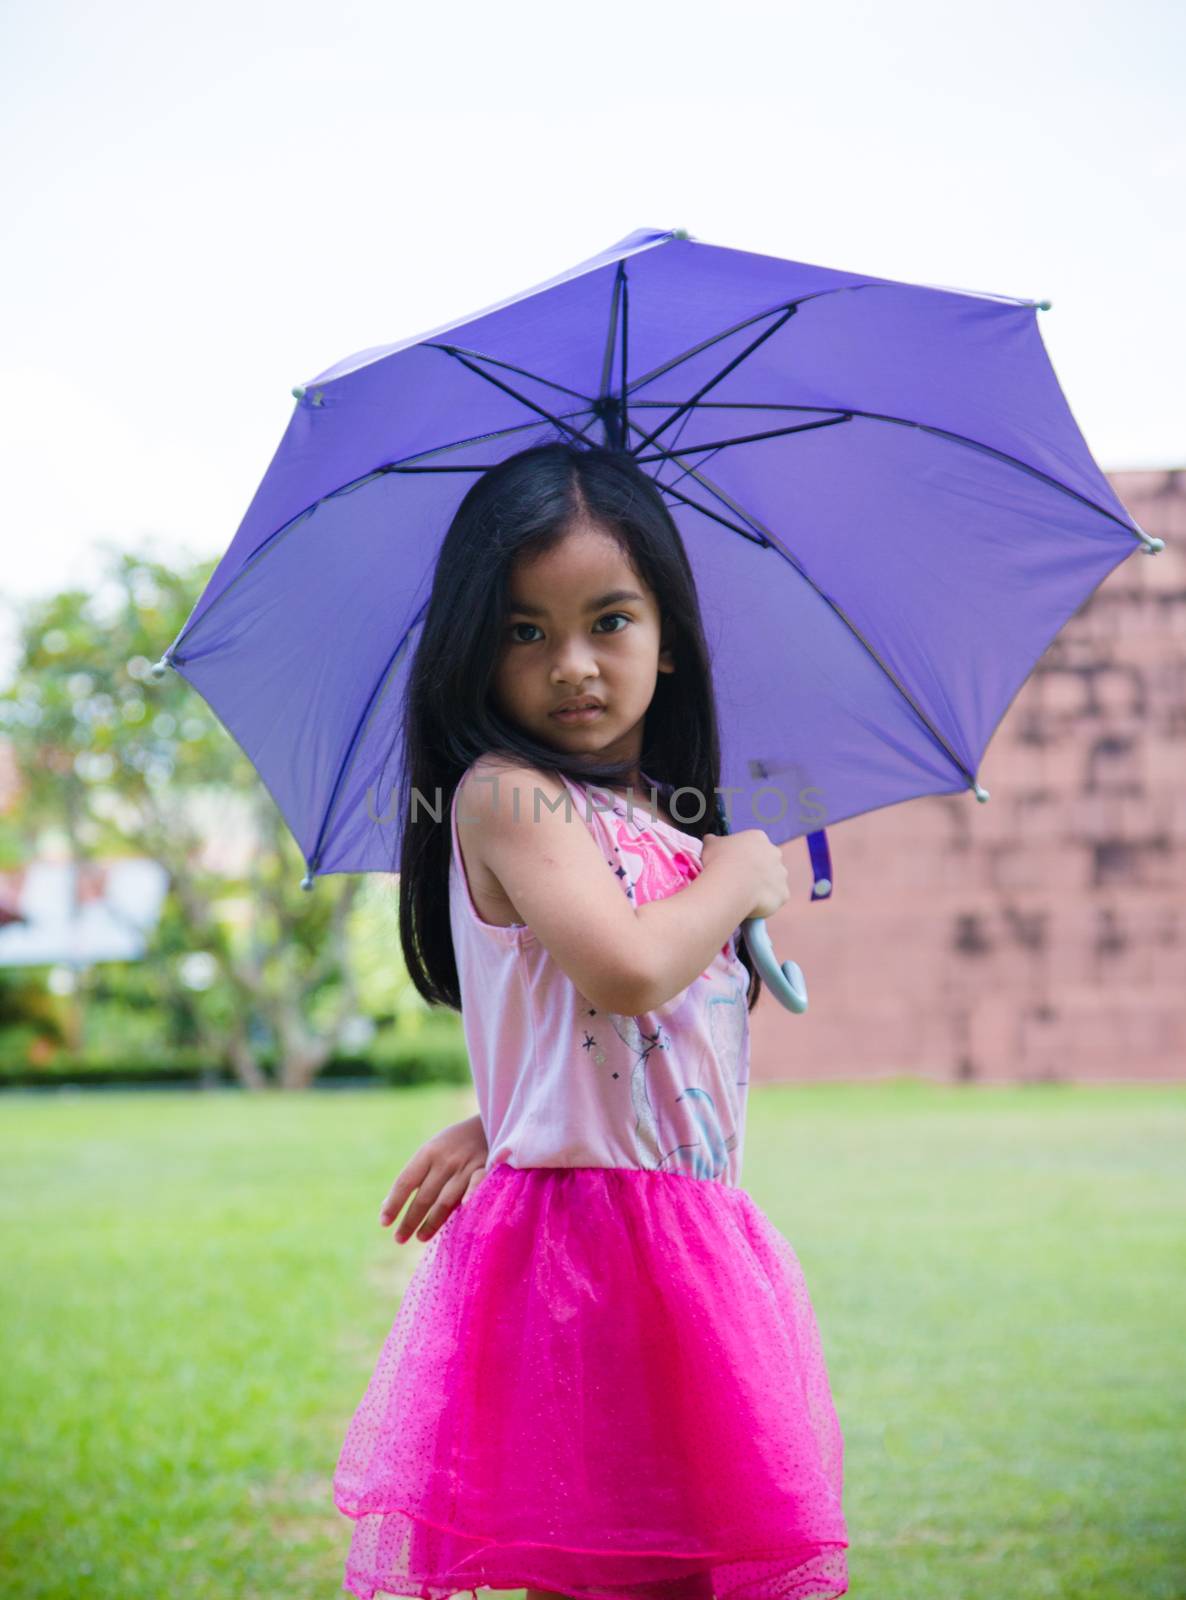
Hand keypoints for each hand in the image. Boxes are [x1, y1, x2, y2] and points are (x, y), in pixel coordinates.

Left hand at [378, 1112, 488, 1243]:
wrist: (491, 1123)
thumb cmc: (456, 1143)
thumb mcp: (432, 1151)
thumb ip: (414, 1176)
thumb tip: (386, 1205)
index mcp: (428, 1152)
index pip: (405, 1182)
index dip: (394, 1203)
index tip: (384, 1222)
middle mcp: (445, 1160)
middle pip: (423, 1196)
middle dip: (409, 1220)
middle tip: (399, 1239)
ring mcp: (466, 1166)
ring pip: (445, 1201)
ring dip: (431, 1223)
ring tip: (420, 1237)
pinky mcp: (486, 1170)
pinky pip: (475, 1188)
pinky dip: (469, 1199)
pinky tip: (462, 1212)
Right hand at [701, 829, 789, 920]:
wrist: (731, 884)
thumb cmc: (719, 861)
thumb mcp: (710, 845)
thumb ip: (714, 841)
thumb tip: (710, 840)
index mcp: (758, 838)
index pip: (753, 845)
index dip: (743, 856)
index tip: (733, 865)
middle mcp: (775, 853)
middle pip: (768, 862)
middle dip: (757, 870)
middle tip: (740, 881)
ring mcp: (781, 874)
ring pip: (774, 881)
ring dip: (763, 886)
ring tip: (746, 895)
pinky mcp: (784, 893)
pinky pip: (775, 899)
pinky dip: (767, 903)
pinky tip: (753, 906)